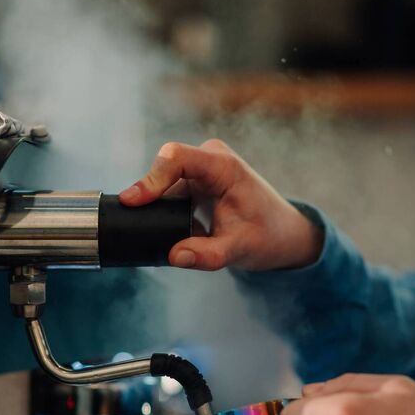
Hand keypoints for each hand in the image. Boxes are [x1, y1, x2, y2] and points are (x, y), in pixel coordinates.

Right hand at [119, 139, 322, 270]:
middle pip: (164, 169)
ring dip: (156, 206)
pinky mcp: (194, 181)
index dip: (152, 178)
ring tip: (159, 231)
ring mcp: (200, 169)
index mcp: (223, 166)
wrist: (282, 233)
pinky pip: (167, 191)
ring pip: (162, 182)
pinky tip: (167, 229)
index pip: (177, 158)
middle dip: (149, 195)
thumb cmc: (267, 236)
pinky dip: (163, 210)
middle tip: (133, 222)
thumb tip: (174, 256)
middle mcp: (209, 159)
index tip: (132, 201)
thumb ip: (208, 255)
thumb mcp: (239, 250)